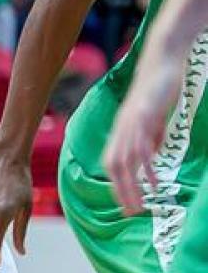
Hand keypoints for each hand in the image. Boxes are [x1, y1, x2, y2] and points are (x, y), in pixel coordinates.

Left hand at [104, 62, 182, 213]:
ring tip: (139, 205)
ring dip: (131, 186)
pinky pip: (143, 145)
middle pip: (114, 167)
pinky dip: (146, 166)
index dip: (115, 184)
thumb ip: (151, 136)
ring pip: (125, 160)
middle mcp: (121, 129)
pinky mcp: (144, 116)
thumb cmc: (158, 88)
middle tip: (129, 213)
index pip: (111, 163)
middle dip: (120, 191)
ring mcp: (131, 123)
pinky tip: (153, 181)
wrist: (162, 60)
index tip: (123, 203)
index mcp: (121, 130)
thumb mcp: (154, 118)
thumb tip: (152, 155)